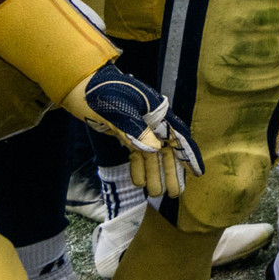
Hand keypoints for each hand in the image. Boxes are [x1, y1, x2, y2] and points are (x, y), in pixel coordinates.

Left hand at [64, 62, 201, 197]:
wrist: (80, 86)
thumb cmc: (101, 93)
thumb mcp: (118, 111)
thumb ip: (137, 130)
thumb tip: (156, 150)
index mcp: (156, 111)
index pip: (178, 135)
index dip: (188, 154)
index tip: (198, 173)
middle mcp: (152, 120)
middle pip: (167, 149)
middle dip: (171, 171)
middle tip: (174, 194)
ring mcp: (139, 127)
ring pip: (152, 154)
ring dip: (154, 173)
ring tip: (156, 194)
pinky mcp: (125, 132)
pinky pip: (136, 153)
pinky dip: (137, 167)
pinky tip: (137, 182)